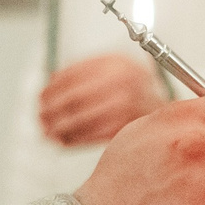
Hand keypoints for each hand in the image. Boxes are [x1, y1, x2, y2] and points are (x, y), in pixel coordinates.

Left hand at [40, 54, 166, 146]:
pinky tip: (62, 140)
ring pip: (79, 119)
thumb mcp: (115, 65)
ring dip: (57, 127)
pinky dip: (71, 140)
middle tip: (41, 115)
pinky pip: (89, 136)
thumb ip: (87, 68)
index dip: (52, 88)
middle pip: (73, 98)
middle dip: (51, 109)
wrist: (164, 109)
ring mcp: (123, 107)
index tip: (41, 96)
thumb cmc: (134, 87)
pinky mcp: (123, 128)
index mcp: (115, 64)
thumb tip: (53, 79)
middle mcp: (120, 84)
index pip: (72, 75)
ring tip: (47, 130)